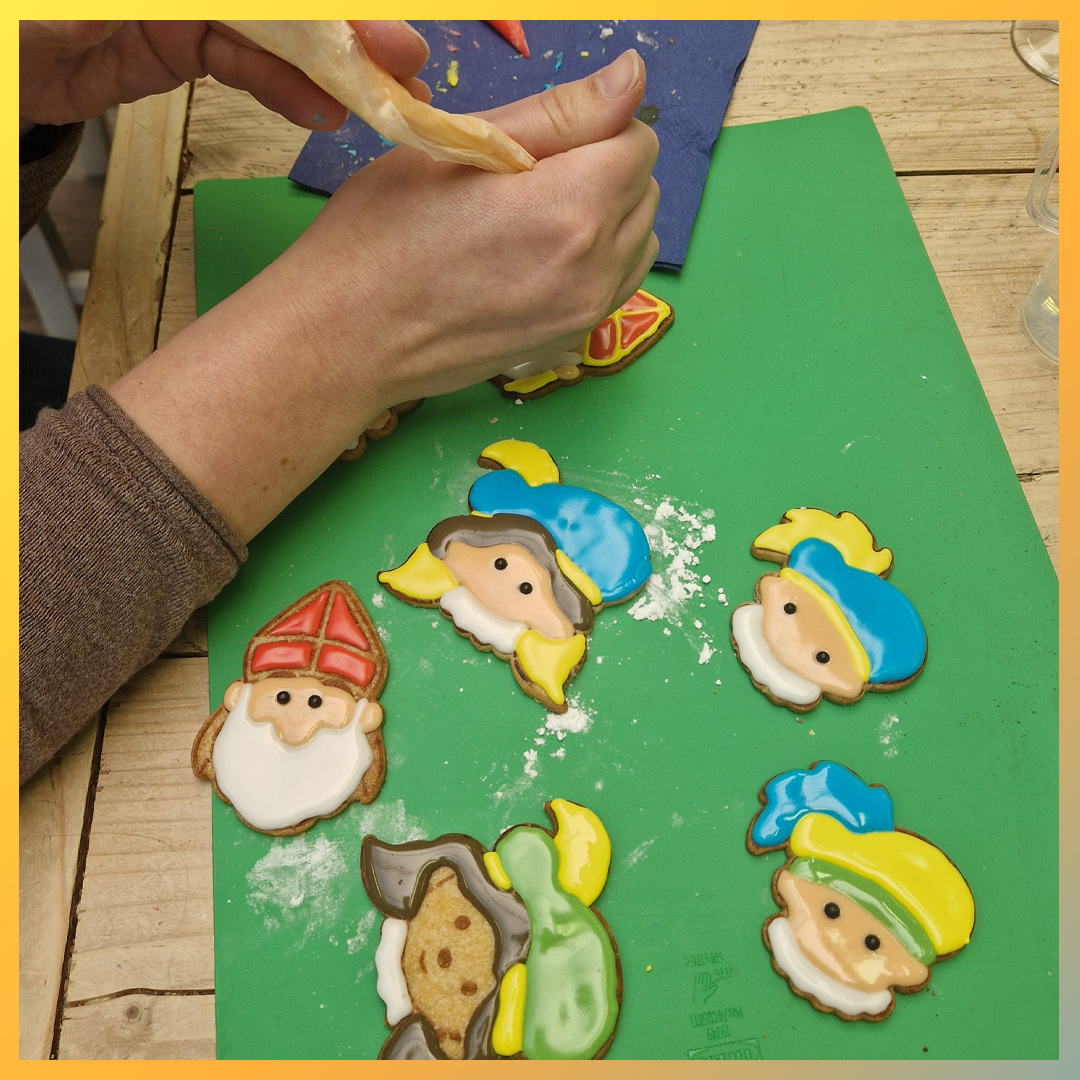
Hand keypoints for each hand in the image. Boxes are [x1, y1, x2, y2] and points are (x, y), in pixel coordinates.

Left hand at [19, 19, 430, 133]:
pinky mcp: (173, 46)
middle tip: (403, 56)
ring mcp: (182, 3)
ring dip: (328, 64)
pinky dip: (282, 88)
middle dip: (346, 24)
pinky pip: (240, 64)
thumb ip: (192, 11)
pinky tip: (321, 109)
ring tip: (382, 94)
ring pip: (272, 29)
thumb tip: (284, 10)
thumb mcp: (103, 6)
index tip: (379, 19)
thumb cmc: (25, 21)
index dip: (330, 4)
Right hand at [109, 50, 658, 540]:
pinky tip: (539, 261)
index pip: (638, 142)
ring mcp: (586, 313)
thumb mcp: (461, 146)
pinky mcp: (570, 342)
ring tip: (537, 221)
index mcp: (573, 205)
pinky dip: (596, 264)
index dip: (593, 129)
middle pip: (644, 192)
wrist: (349, 335)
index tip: (541, 144)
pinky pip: (616, 287)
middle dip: (603, 172)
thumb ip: (561, 113)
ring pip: (638, 242)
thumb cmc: (384, 232)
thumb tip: (634, 77)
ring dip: (607, 219)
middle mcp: (596, 266)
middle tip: (529, 181)